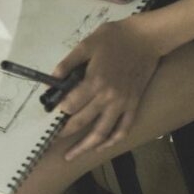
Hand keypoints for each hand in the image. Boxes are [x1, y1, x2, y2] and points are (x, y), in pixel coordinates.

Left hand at [52, 16, 161, 161]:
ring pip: (103, 132)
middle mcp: (108, 97)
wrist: (146, 38)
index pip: (70, 106)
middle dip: (65, 133)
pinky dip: (112, 141)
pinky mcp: (134, 104)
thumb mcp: (85, 45)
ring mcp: (123, 104)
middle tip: (52, 141)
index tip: (47, 116)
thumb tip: (52, 81)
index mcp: (94, 82)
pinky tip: (101, 147)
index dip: (57, 112)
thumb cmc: (113, 38)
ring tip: (73, 155)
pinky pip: (124, 129)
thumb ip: (67, 64)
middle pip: (82, 122)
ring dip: (86, 146)